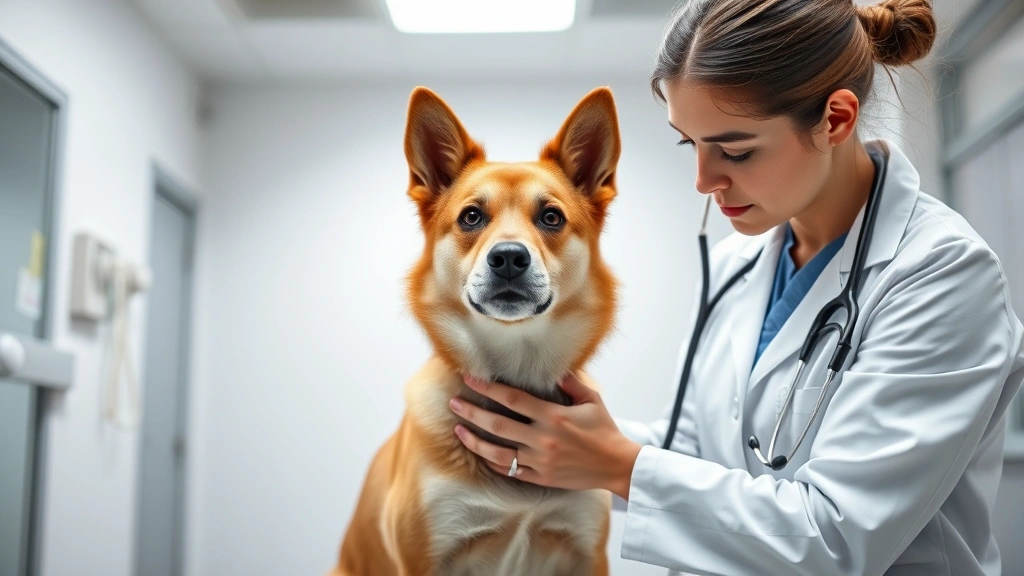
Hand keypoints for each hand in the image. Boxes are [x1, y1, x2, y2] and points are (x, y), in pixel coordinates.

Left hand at [449, 370, 641, 498]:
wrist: (617, 466)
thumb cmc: (605, 430)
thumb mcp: (591, 400)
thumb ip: (571, 381)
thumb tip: (554, 367)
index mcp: (553, 416)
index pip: (512, 399)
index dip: (488, 388)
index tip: (471, 378)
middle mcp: (542, 439)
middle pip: (497, 425)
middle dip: (472, 413)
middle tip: (453, 403)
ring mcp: (539, 461)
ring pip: (497, 452)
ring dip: (474, 441)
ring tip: (459, 429)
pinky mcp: (540, 478)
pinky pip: (509, 471)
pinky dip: (493, 462)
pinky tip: (481, 452)